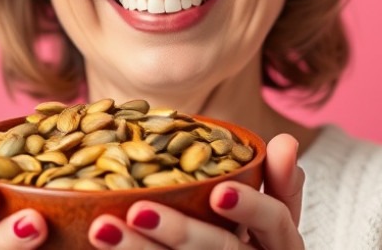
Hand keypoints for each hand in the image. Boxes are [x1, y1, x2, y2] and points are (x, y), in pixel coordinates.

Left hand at [86, 133, 304, 248]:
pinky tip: (95, 247)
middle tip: (138, 211)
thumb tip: (285, 141)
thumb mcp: (269, 217)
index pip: (276, 222)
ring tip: (100, 230)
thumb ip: (277, 182)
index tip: (220, 193)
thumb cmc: (248, 244)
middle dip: (181, 233)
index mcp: (279, 243)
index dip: (252, 207)